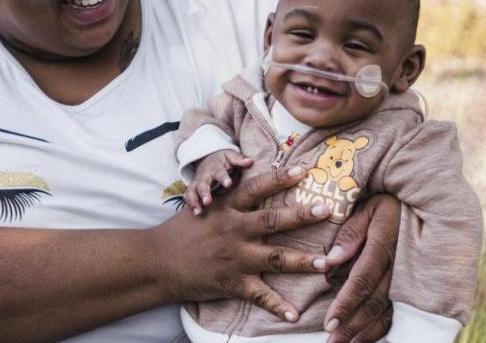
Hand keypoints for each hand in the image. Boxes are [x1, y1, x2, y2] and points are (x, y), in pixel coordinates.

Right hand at [152, 165, 331, 322]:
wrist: (158, 262)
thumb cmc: (184, 230)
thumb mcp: (206, 204)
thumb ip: (231, 193)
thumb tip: (251, 169)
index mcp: (228, 207)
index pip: (257, 188)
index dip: (280, 178)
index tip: (304, 169)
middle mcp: (234, 230)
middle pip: (271, 221)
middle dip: (301, 216)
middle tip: (327, 210)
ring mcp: (235, 258)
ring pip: (274, 258)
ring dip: (302, 261)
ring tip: (326, 263)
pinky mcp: (233, 282)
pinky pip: (259, 295)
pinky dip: (277, 306)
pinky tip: (295, 314)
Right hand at [186, 150, 253, 214]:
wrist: (209, 159)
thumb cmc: (223, 161)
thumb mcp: (231, 157)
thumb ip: (239, 160)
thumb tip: (250, 162)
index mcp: (216, 168)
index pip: (219, 172)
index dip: (223, 178)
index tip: (228, 184)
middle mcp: (205, 176)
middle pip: (203, 184)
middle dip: (204, 193)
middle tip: (208, 202)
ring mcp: (197, 183)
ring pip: (193, 191)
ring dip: (194, 201)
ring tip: (199, 211)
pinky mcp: (193, 189)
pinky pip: (188, 196)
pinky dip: (191, 204)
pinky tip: (196, 213)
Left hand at [323, 194, 401, 342]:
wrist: (427, 203)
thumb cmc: (387, 204)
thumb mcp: (368, 208)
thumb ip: (350, 233)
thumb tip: (331, 260)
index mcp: (384, 244)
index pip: (362, 281)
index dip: (346, 304)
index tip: (329, 323)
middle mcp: (399, 265)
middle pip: (373, 303)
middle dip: (351, 326)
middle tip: (331, 342)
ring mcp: (410, 277)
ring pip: (387, 312)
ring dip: (366, 333)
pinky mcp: (415, 285)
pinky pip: (399, 311)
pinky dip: (383, 328)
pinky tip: (367, 339)